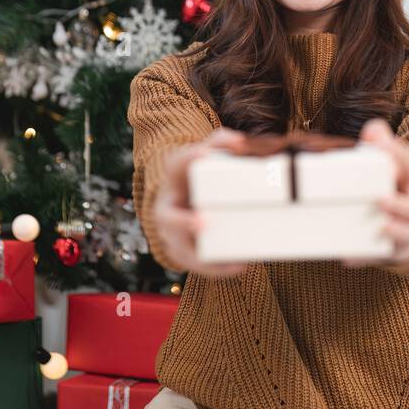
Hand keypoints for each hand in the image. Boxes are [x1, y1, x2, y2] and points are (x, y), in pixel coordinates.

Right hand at [154, 127, 250, 276]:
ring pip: (179, 248)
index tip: (205, 153)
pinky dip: (217, 268)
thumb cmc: (201, 176)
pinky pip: (196, 264)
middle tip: (203, 222)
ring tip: (231, 259)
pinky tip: (240, 265)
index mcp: (175, 178)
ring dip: (199, 256)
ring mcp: (172, 232)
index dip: (189, 158)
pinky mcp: (183, 251)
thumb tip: (240, 142)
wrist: (187, 199)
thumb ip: (222, 141)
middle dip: (183, 222)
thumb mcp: (208, 153)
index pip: (176, 164)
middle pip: (167, 217)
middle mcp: (168, 206)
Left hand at [341, 118, 408, 268]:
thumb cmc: (389, 181)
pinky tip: (349, 256)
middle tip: (380, 200)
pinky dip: (370, 258)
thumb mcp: (387, 159)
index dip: (400, 155)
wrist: (404, 213)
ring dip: (398, 233)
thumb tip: (373, 132)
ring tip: (380, 227)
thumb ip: (378, 141)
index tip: (383, 148)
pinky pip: (391, 257)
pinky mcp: (402, 250)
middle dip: (402, 205)